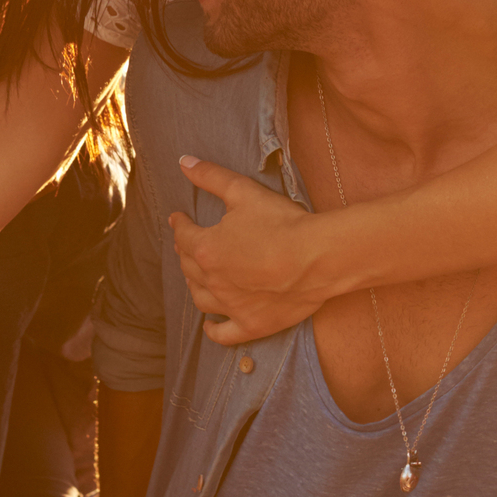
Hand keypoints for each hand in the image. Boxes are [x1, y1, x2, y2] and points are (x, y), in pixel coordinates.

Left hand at [171, 156, 327, 344]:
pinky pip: (223, 334)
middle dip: (185, 253)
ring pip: (200, 298)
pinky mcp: (251, 325)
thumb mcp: (244, 191)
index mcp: (207, 248)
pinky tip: (209, 326)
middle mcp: (212, 280)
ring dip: (194, 285)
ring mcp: (231, 306)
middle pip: (189, 267)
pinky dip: (213, 331)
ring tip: (195, 277)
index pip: (184, 235)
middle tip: (186, 244)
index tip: (178, 218)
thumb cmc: (282, 223)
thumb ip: (211, 176)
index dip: (179, 224)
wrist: (317, 258)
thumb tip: (183, 162)